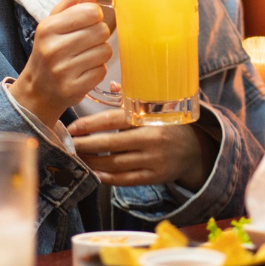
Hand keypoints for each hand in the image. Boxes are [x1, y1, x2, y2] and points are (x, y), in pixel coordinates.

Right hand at [9, 0, 112, 128]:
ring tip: (84, 57)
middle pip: (101, 31)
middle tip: (85, 42)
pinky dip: (97, 70)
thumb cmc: (50, 48)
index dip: (95, 16)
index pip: (92, 12)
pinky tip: (83, 71)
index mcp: (49, 27)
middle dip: (98, 35)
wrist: (38, 89)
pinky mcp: (73, 89)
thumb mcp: (55, 20)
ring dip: (99, 53)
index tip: (86, 23)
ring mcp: (62, 71)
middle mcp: (53, 49)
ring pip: (105, 51)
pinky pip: (102, 71)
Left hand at [68, 109, 209, 188]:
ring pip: (116, 163)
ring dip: (93, 162)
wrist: (194, 150)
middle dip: (86, 145)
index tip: (73, 128)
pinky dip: (107, 178)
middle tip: (70, 145)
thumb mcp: (155, 107)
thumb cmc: (167, 125)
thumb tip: (111, 86)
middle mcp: (152, 139)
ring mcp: (154, 160)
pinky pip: (126, 179)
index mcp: (149, 118)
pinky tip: (95, 173)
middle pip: (111, 143)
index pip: (114, 120)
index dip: (90, 124)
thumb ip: (131, 99)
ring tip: (79, 158)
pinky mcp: (155, 177)